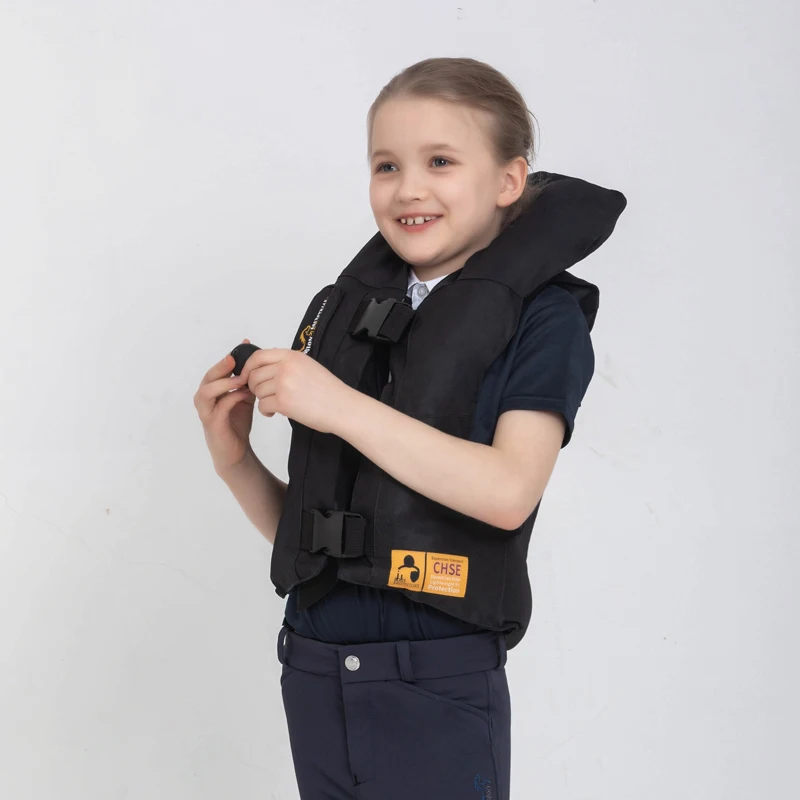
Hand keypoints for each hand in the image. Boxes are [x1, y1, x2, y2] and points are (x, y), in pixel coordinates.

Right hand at [193, 339, 258, 470]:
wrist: (236, 451)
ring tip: (241, 379)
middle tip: (235, 359)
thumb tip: (259, 364)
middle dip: (222, 366)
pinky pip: (219, 408)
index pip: (218, 369)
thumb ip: (247, 383)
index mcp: (212, 390)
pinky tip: (244, 395)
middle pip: (208, 377)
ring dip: (224, 383)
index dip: (230, 356)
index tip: (246, 345)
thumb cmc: (237, 423)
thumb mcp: (244, 398)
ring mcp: (206, 411)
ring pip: (207, 391)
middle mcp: (205, 399)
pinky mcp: (212, 424)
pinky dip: (231, 398)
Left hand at [240, 348, 350, 433]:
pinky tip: (275, 412)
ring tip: (276, 404)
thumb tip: (267, 365)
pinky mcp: (283, 402)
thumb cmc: (329, 391)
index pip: (258, 356)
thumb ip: (288, 363)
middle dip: (254, 387)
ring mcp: (284, 384)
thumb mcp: (309, 366)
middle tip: (264, 394)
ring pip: (257, 391)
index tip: (246, 376)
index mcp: (292, 356)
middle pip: (254, 375)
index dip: (248, 367)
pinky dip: (266, 411)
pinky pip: (262, 406)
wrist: (343, 407)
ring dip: (263, 400)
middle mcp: (286, 367)